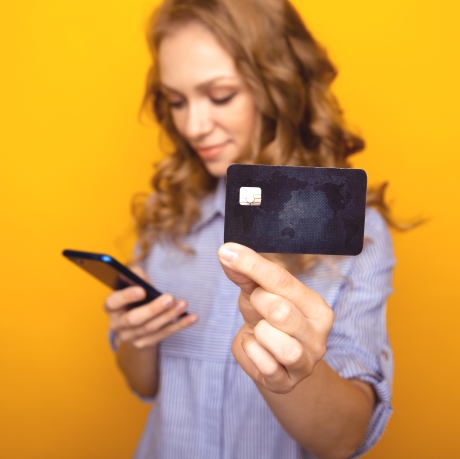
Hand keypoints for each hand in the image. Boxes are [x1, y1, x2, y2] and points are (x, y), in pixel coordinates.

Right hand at [103, 266, 197, 348]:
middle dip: (153, 309)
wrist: (134, 320)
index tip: (141, 290)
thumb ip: (135, 276)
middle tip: (170, 298)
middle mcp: (117, 324)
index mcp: (111, 306)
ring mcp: (129, 337)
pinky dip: (179, 325)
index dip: (126, 296)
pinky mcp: (143, 344)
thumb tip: (144, 280)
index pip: (114, 302)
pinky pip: (163, 335)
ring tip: (183, 304)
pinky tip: (192, 317)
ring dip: (169, 316)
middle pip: (134, 319)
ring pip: (151, 328)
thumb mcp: (132, 282)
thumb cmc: (134, 295)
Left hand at [218, 243, 333, 393]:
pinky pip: (267, 366)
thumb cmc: (266, 317)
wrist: (267, 354)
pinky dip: (253, 352)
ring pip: (282, 346)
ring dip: (259, 333)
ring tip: (259, 330)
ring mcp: (307, 362)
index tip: (226, 252)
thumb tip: (226, 251)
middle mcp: (319, 335)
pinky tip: (256, 346)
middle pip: (282, 312)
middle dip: (259, 304)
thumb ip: (246, 273)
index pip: (283, 280)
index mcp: (316, 307)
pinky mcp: (288, 383)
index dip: (251, 266)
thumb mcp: (257, 291)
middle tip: (257, 305)